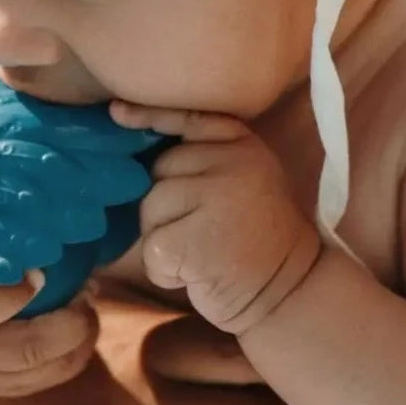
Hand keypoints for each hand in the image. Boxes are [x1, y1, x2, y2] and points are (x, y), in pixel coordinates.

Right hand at [0, 182, 96, 396]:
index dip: (9, 296)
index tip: (40, 273)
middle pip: (20, 350)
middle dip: (64, 322)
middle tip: (86, 287)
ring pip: (45, 368)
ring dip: (78, 334)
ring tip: (87, 297)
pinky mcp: (10, 388)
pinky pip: (56, 378)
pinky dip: (79, 350)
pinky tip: (83, 318)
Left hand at [111, 104, 321, 334]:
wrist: (289, 290)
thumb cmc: (253, 239)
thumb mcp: (241, 180)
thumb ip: (203, 158)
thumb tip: (135, 143)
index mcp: (241, 143)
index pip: (186, 118)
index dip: (149, 117)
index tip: (116, 114)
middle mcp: (231, 162)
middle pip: (158, 170)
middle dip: (165, 205)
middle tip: (202, 230)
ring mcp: (216, 198)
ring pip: (150, 209)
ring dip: (163, 239)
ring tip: (201, 253)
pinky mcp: (197, 239)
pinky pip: (152, 248)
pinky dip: (164, 271)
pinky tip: (195, 274)